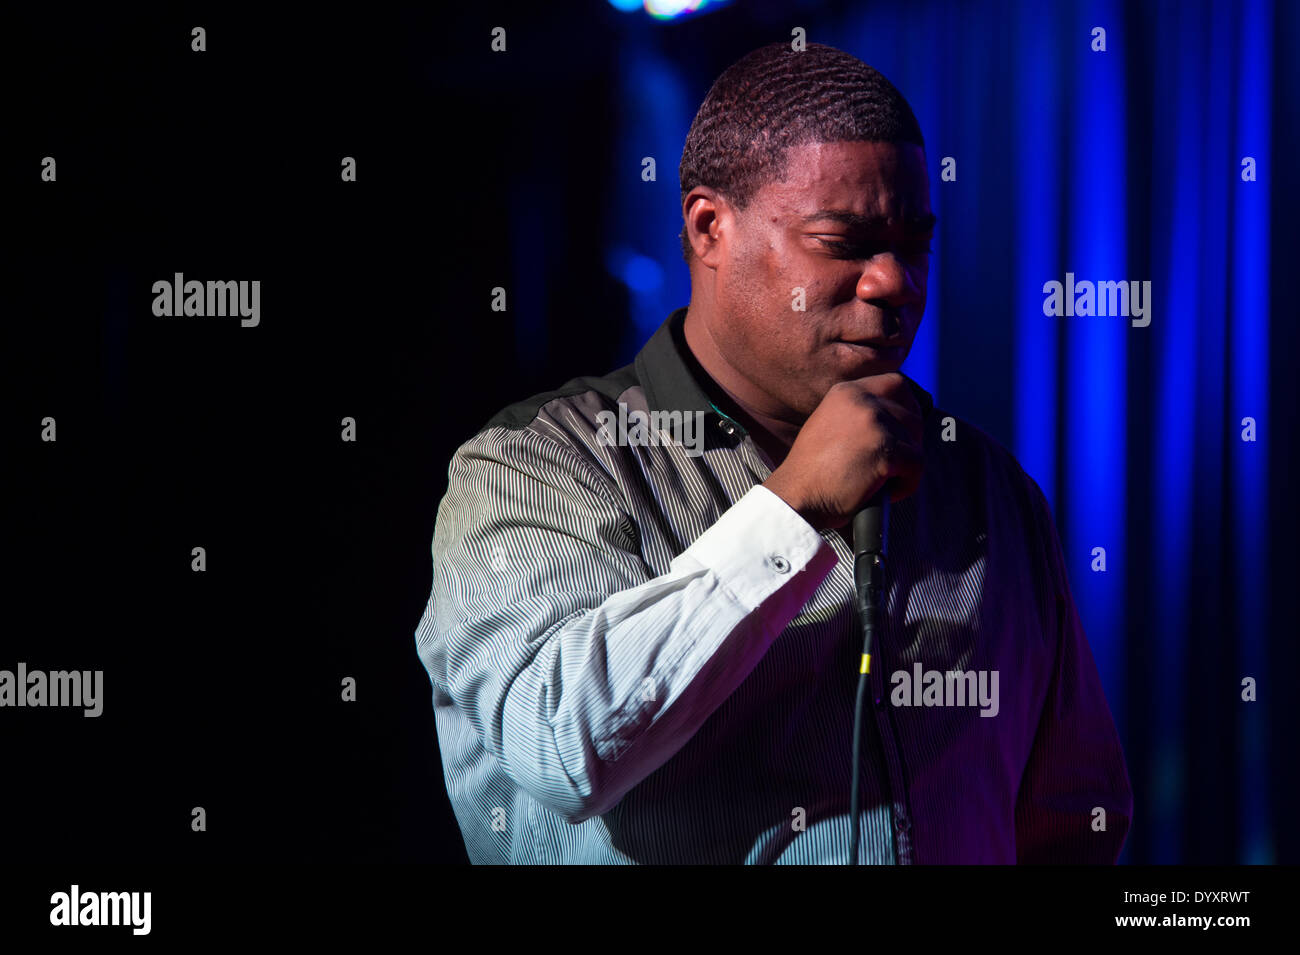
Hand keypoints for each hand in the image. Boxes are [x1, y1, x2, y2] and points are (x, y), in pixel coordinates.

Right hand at [762, 373, 924, 530]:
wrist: (797, 496)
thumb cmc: (813, 472)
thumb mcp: (830, 424)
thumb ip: (860, 414)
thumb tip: (898, 418)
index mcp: (846, 391)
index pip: (896, 384)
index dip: (906, 408)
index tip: (901, 431)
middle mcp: (861, 399)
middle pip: (912, 412)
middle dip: (911, 438)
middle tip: (893, 461)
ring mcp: (874, 423)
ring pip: (916, 441)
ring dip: (906, 465)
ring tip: (881, 480)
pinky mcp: (886, 450)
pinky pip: (917, 465)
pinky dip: (907, 484)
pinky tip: (885, 492)